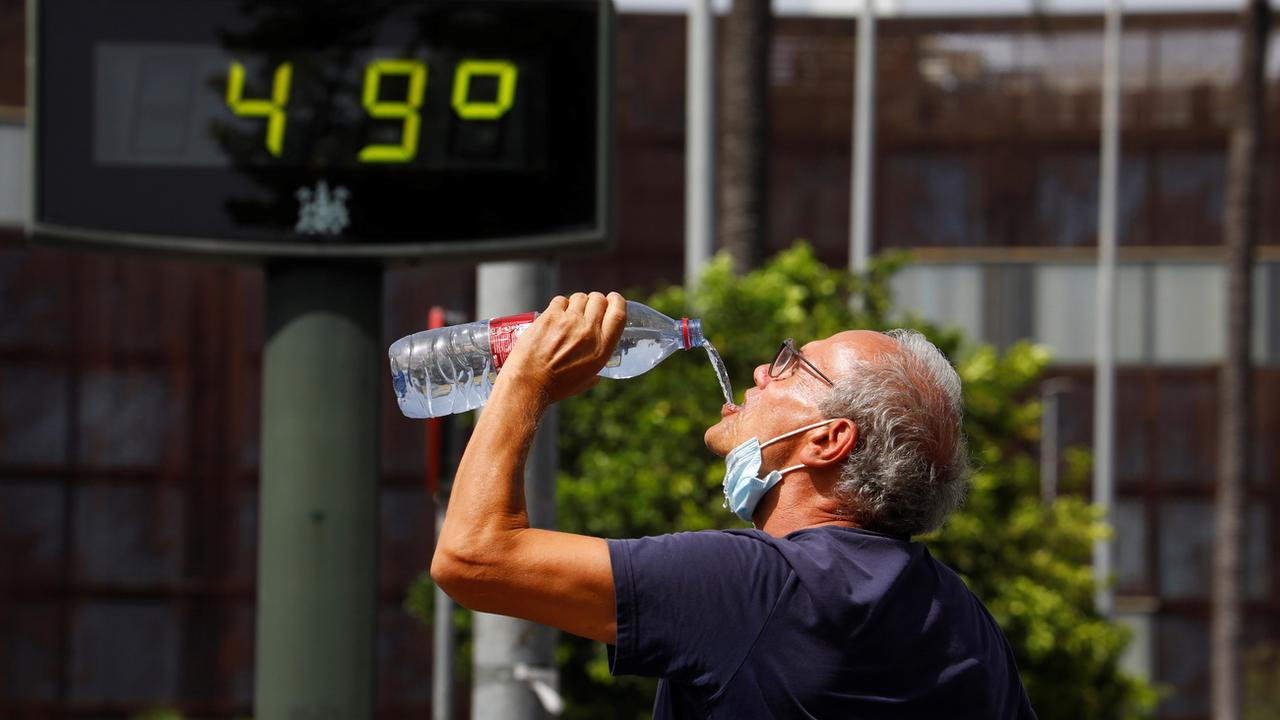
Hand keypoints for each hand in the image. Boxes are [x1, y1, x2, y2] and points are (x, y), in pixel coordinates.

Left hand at [500, 291, 626, 405]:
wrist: (529, 383)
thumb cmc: (556, 386)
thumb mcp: (585, 382)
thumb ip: (594, 373)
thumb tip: (596, 375)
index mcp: (601, 348)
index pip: (618, 314)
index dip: (617, 302)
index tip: (612, 299)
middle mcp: (588, 331)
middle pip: (598, 300)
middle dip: (595, 301)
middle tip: (587, 309)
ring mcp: (569, 322)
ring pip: (579, 298)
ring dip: (576, 303)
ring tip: (569, 314)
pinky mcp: (550, 316)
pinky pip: (560, 300)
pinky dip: (559, 306)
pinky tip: (554, 316)